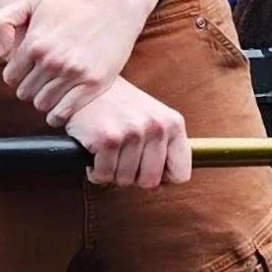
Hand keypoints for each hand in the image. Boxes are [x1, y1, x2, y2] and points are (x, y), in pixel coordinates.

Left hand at [1, 0, 156, 124]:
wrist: (116, 3)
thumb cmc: (74, 3)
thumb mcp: (34, 1)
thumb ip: (2, 20)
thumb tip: (0, 53)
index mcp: (35, 44)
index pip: (11, 78)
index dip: (20, 74)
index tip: (33, 69)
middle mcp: (52, 60)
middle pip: (25, 93)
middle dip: (33, 87)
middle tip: (47, 78)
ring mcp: (73, 73)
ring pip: (42, 105)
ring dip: (46, 99)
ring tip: (56, 88)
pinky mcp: (93, 83)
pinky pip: (63, 113)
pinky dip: (59, 114)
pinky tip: (64, 103)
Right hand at [63, 76, 189, 188]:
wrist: (90, 84)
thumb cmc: (121, 105)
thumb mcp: (152, 119)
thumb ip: (163, 149)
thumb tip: (162, 187)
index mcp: (173, 123)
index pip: (181, 173)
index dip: (163, 179)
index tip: (149, 170)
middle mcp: (156, 127)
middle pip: (150, 182)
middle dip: (134, 177)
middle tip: (123, 158)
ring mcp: (133, 133)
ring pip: (125, 180)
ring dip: (113, 172)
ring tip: (109, 150)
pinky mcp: (107, 139)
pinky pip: (103, 176)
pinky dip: (96, 171)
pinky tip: (96, 152)